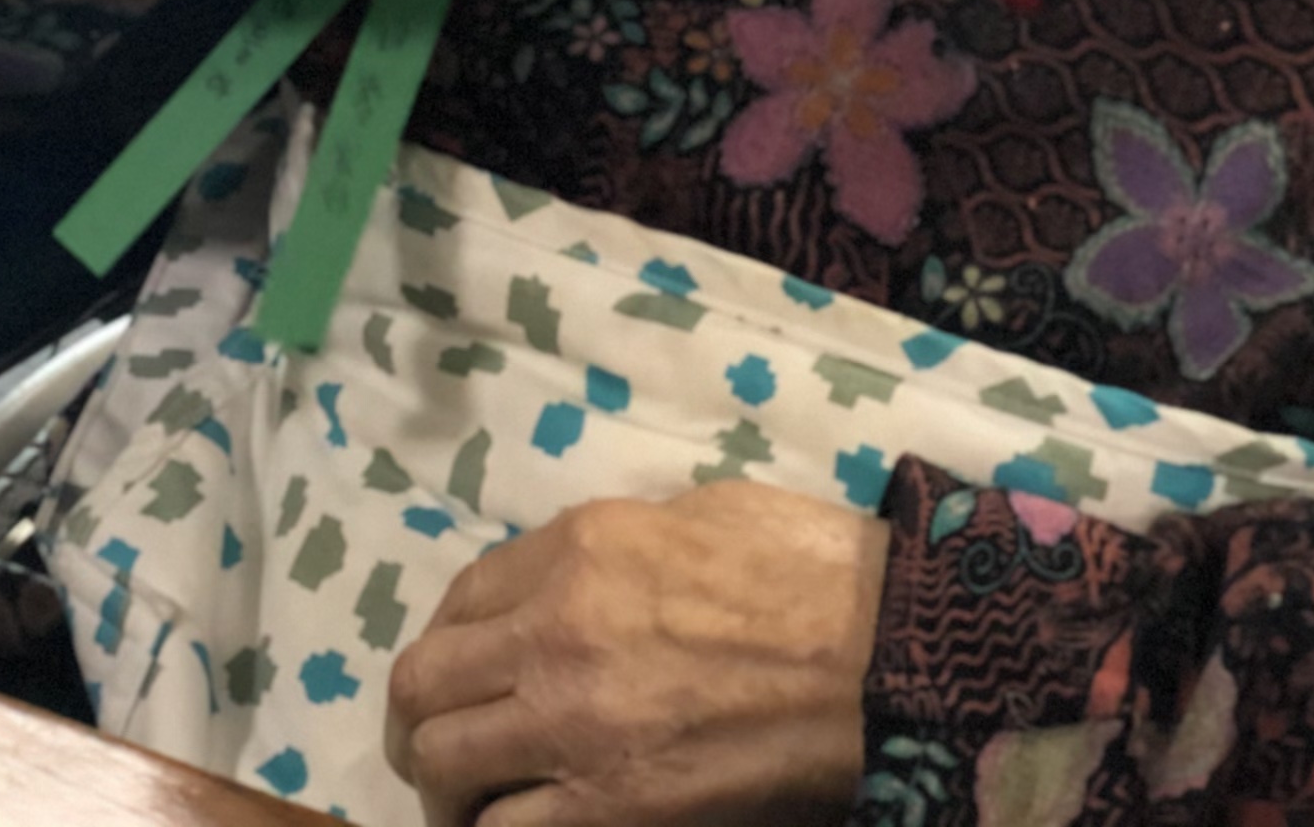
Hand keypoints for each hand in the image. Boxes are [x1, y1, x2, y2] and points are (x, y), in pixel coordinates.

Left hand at [385, 483, 886, 826]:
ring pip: (445, 764)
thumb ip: (609, 551)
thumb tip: (572, 584)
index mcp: (575, 549)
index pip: (460, 599)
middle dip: (417, 723)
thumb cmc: (817, 574)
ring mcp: (577, 724)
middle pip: (424, 685)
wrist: (896, 660)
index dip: (447, 642)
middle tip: (433, 751)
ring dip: (444, 788)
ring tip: (464, 805)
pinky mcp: (618, 806)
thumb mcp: (695, 516)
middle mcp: (553, 633)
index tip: (458, 674)